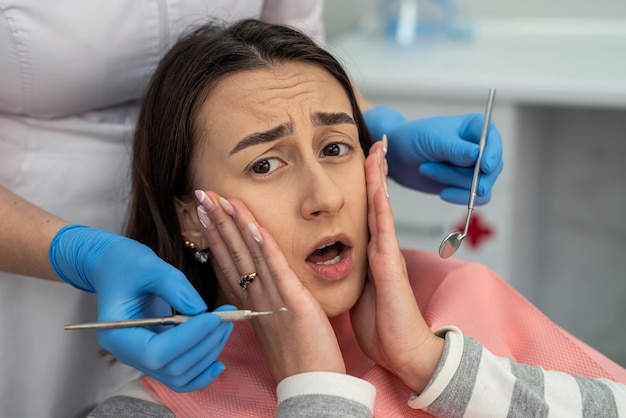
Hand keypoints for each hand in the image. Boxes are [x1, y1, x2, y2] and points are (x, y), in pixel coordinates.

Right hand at [49, 225, 233, 391]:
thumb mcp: (148, 265)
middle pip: (172, 367)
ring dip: (208, 353)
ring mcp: (143, 357)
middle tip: (226, 317)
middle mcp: (128, 353)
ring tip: (225, 324)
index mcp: (117, 334)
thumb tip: (200, 310)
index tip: (214, 317)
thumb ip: (173, 286)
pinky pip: (181, 375)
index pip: (156, 352)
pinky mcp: (158, 355)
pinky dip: (201, 371)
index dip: (189, 338)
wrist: (116, 268)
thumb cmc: (127, 265)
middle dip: (205, 343)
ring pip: (180, 375)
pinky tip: (219, 361)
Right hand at [196, 191, 344, 381]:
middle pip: (231, 252)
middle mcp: (255, 296)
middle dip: (217, 221)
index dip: (216, 234)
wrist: (309, 382)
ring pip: (248, 254)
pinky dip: (264, 245)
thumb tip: (260, 288)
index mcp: (251, 301)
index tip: (206, 212)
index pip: (228, 260)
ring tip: (220, 200)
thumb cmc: (297, 355)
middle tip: (202, 195)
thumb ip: (265, 302)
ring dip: (233, 224)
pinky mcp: (292, 300)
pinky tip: (254, 225)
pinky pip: (276, 268)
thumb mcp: (274, 324)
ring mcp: (271, 297)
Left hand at [350, 139, 443, 392]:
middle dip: (375, 170)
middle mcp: (381, 249)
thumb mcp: (359, 292)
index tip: (362, 160)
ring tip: (378, 149)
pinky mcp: (389, 268)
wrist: (403, 351)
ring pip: (380, 208)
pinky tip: (379, 185)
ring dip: (379, 178)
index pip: (366, 213)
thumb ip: (353, 272)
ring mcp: (387, 255)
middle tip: (375, 140)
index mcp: (371, 255)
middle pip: (375, 202)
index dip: (365, 186)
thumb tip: (335, 262)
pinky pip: (384, 230)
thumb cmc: (381, 325)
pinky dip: (381, 205)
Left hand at [363, 106, 502, 204]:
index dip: (492, 154)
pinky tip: (442, 192)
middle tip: (434, 170)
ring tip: (426, 169)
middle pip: (491, 168)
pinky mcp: (467, 185)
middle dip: (464, 174)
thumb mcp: (434, 140)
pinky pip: (476, 198)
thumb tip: (477, 155)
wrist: (398, 157)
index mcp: (476, 127)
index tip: (485, 167)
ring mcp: (476, 168)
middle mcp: (481, 147)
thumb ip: (456, 148)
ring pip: (481, 184)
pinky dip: (460, 197)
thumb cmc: (414, 139)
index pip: (494, 141)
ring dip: (453, 182)